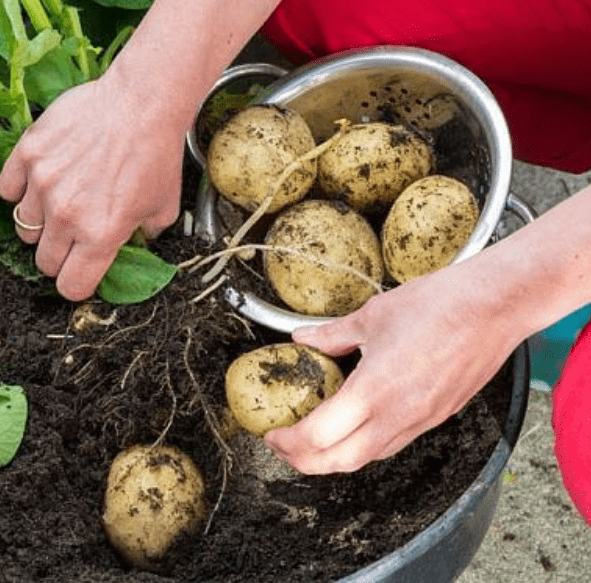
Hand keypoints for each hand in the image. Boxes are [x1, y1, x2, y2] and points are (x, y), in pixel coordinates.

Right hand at [0, 75, 184, 300]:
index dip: (76, 282)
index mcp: (101, 235)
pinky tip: (40, 181)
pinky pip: (6, 190)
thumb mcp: (163, 208)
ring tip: (60, 201)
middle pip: (44, 261)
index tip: (80, 271)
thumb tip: (132, 249)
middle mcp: (67, 215)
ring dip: (40, 222)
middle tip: (73, 234)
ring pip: (24, 227)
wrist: (142, 102)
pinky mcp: (28, 154)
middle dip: (59, 254)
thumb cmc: (155, 152)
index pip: (70, 287)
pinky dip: (19, 190)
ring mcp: (43, 184)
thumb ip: (143, 238)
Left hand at [264, 269, 520, 473]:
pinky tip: (353, 428)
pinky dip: (364, 446)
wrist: (496, 306)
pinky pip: (393, 444)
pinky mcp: (438, 417)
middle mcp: (398, 415)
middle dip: (303, 461)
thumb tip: (303, 339)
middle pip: (339, 462)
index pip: (318, 437)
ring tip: (311, 441)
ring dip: (334, 458)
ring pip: (368, 458)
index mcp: (374, 390)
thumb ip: (332, 335)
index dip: (288, 442)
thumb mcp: (372, 315)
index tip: (272, 434)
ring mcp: (421, 420)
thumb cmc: (439, 304)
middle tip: (283, 446)